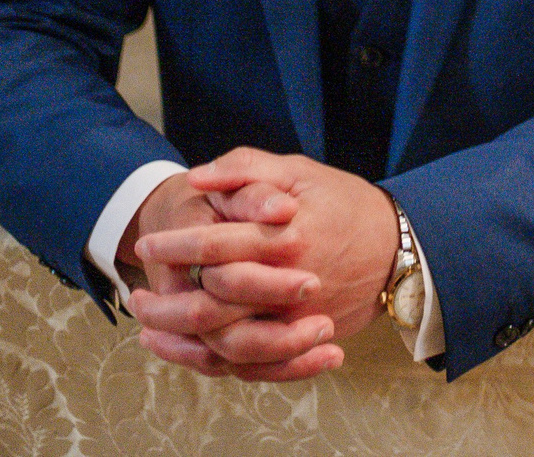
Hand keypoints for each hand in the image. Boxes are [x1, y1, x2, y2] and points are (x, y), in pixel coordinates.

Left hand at [129, 149, 398, 381]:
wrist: (398, 245)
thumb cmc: (343, 202)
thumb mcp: (298, 171)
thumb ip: (246, 169)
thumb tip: (197, 177)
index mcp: (286, 235)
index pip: (216, 245)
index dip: (176, 246)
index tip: (147, 245)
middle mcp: (290, 283)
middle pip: (214, 305)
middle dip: (167, 302)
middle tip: (136, 296)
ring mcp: (299, 318)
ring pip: (228, 344)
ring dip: (181, 339)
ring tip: (150, 327)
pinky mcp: (304, 339)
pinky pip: (253, 364)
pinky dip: (214, 361)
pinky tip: (186, 349)